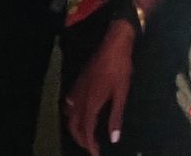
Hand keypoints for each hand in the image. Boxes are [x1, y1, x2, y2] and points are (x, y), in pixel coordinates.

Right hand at [65, 20, 135, 154]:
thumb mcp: (121, 94)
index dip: (90, 146)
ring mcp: (77, 89)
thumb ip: (116, 117)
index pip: (86, 131)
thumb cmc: (120, 69)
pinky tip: (77, 112)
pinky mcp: (78, 82)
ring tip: (83, 135)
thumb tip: (113, 139)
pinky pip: (69, 102)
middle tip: (91, 149)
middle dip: (81, 140)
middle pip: (75, 126)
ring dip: (75, 128)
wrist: (113, 45)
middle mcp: (80, 99)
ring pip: (70, 115)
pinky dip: (71, 113)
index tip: (96, 154)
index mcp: (91, 104)